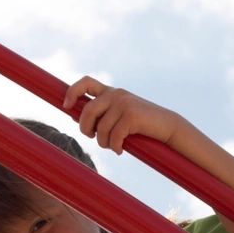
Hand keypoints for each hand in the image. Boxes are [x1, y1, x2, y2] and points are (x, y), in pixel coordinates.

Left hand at [63, 76, 180, 154]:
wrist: (167, 127)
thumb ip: (100, 114)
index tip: (67, 106)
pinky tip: (121, 150)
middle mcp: (115, 94)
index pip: (85, 83)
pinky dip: (115, 147)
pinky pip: (113, 136)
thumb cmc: (141, 126)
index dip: (72, 92)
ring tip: (114, 146)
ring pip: (100, 128)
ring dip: (104, 143)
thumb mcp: (118, 117)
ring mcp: (123, 103)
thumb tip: (74, 116)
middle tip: (93, 138)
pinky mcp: (131, 115)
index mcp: (110, 92)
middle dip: (85, 129)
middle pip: (87, 111)